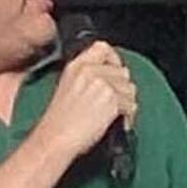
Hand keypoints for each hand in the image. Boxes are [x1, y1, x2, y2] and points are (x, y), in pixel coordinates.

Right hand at [42, 39, 136, 167]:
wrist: (55, 139)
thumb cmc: (59, 122)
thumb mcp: (67, 88)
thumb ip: (88, 77)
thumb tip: (111, 78)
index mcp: (76, 66)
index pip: (103, 48)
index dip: (114, 60)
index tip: (115, 73)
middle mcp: (90, 71)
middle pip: (123, 72)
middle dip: (122, 89)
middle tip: (114, 104)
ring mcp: (102, 84)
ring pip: (130, 89)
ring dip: (126, 103)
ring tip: (114, 115)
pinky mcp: (112, 100)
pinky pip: (131, 106)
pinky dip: (128, 117)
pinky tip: (117, 123)